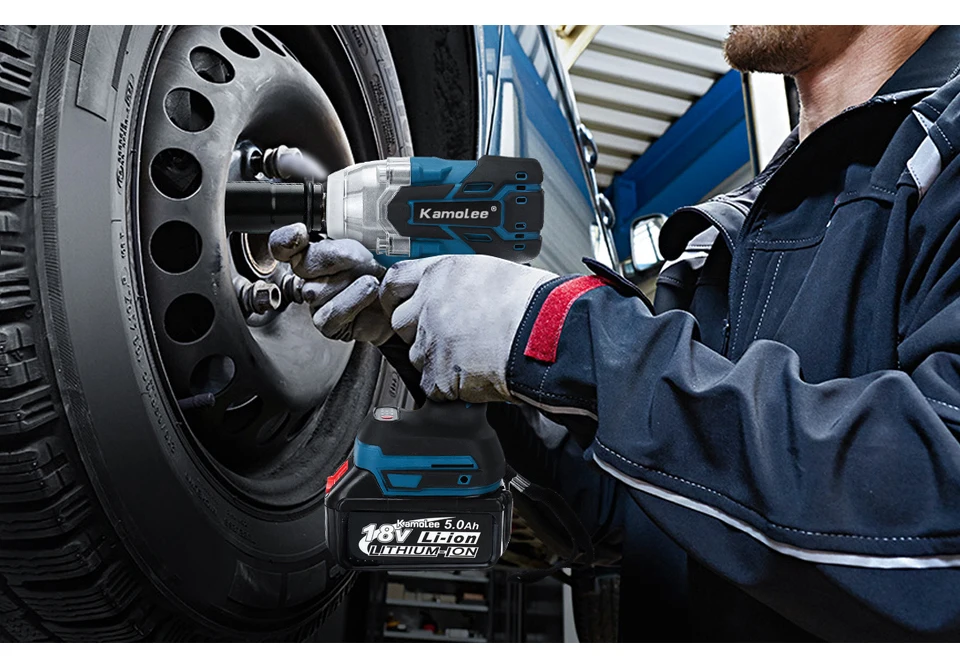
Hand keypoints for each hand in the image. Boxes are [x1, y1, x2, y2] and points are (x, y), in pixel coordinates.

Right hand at [268, 223, 392, 343]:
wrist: (400, 301)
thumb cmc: (385, 273)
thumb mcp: (372, 246)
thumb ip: (351, 239)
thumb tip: (337, 238)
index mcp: (314, 252)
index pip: (284, 244)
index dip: (286, 239)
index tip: (300, 233)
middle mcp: (310, 277)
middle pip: (303, 265)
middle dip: (334, 259)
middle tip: (364, 259)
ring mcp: (317, 301)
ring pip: (316, 290)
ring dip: (349, 282)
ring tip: (372, 279)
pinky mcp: (327, 324)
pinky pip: (330, 313)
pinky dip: (353, 300)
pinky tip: (370, 292)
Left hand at [380, 255, 557, 401]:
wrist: (547, 336)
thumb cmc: (534, 304)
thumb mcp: (491, 273)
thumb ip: (460, 282)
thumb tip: (453, 292)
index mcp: (441, 274)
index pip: (395, 281)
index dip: (394, 296)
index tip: (398, 304)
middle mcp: (429, 304)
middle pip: (401, 323)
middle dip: (419, 332)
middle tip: (449, 337)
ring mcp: (431, 340)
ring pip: (417, 356)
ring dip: (438, 360)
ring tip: (472, 356)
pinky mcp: (438, 374)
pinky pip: (433, 385)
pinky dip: (450, 386)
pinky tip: (475, 375)